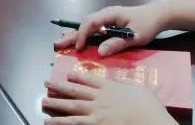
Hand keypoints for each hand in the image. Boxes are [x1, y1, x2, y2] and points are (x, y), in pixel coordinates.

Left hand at [44, 71, 174, 124]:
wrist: (150, 122)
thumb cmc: (150, 108)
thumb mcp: (141, 90)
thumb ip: (127, 85)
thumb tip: (121, 82)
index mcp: (111, 88)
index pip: (91, 80)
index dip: (79, 77)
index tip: (69, 74)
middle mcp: (100, 98)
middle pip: (76, 91)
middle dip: (60, 87)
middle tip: (47, 83)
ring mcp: (96, 113)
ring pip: (71, 107)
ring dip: (56, 103)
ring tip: (43, 101)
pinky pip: (74, 123)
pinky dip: (61, 122)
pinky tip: (50, 122)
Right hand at [54, 3, 167, 55]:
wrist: (159, 15)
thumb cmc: (148, 24)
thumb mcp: (135, 36)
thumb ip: (118, 43)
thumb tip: (100, 52)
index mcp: (110, 14)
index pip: (91, 23)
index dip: (82, 35)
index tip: (78, 48)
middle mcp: (106, 14)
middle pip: (85, 23)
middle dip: (72, 34)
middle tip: (57, 44)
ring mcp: (108, 19)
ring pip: (88, 25)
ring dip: (76, 34)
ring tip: (63, 42)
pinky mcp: (111, 24)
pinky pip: (94, 28)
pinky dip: (85, 35)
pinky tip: (79, 41)